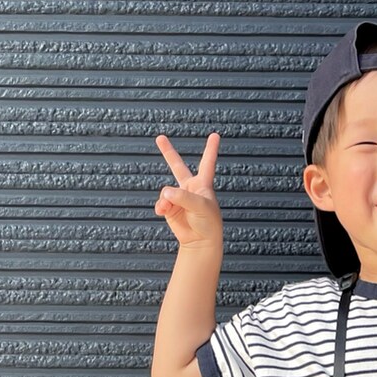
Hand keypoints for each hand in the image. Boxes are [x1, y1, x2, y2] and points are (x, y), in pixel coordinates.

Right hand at [154, 132, 223, 250]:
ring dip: (167, 200)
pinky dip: (161, 207)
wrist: (200, 242)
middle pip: (177, 166)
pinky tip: (163, 212)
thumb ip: (183, 197)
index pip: (208, 162)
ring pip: (166, 191)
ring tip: (170, 208)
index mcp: (203, 184)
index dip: (211, 149)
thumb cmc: (207, 223)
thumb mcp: (200, 207)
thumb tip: (165, 192)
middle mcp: (189, 188)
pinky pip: (161, 203)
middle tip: (160, 138)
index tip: (216, 135)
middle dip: (168, 152)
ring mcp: (178, 197)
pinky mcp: (169, 208)